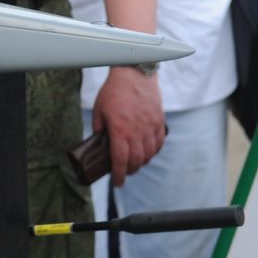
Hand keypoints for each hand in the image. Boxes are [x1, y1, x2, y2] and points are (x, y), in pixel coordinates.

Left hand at [93, 66, 165, 185]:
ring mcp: (150, 127)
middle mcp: (137, 132)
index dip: (119, 175)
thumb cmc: (114, 91)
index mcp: (120, 130)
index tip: (117, 183)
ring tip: (134, 162)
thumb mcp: (99, 109)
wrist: (134, 74)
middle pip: (136, 160)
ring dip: (142, 162)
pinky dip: (154, 151)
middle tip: (124, 172)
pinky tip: (148, 151)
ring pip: (149, 154)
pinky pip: (159, 143)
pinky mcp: (159, 122)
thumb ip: (99, 128)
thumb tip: (98, 141)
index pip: (120, 160)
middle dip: (129, 170)